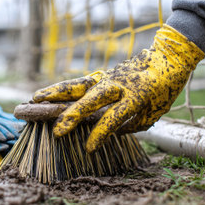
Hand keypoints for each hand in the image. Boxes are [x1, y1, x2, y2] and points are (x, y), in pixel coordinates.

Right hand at [33, 25, 204, 152]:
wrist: (169, 56)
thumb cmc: (165, 88)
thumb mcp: (156, 111)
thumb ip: (133, 124)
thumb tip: (112, 133)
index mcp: (136, 96)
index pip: (114, 117)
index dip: (101, 134)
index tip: (89, 148)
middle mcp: (118, 85)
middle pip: (91, 99)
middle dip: (72, 116)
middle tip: (57, 130)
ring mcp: (108, 77)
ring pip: (79, 84)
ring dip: (56, 93)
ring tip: (35, 99)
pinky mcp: (103, 74)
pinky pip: (80, 82)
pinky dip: (63, 88)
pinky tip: (47, 93)